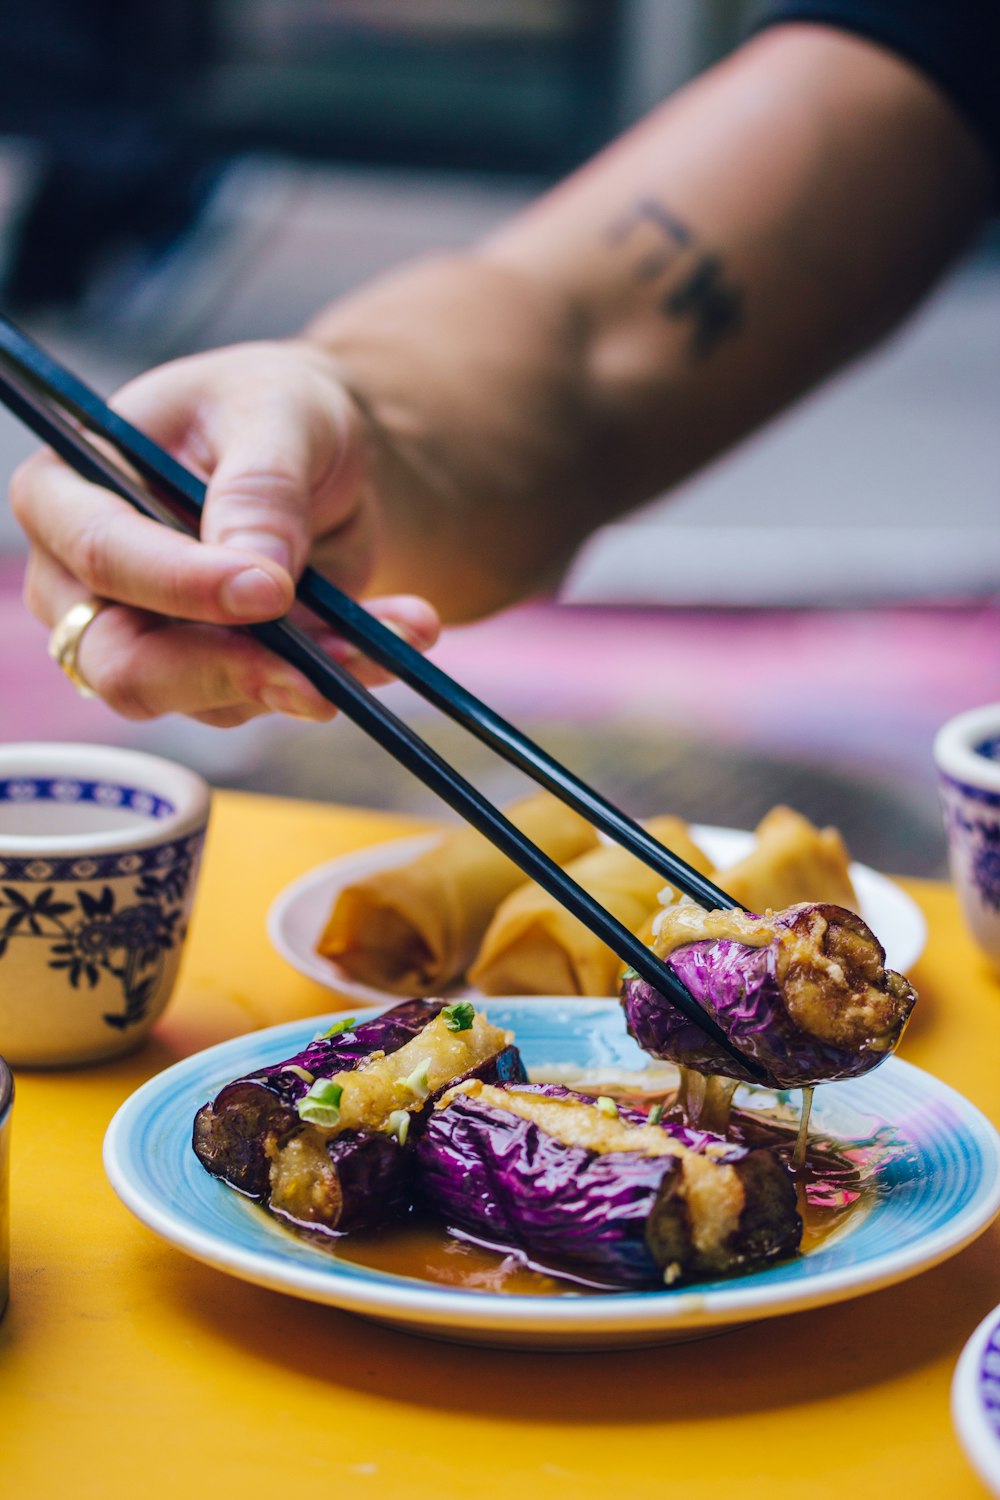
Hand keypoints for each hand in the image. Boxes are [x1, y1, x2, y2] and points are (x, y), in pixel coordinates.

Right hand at [10, 340, 439, 724]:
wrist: (324, 453)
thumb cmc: (273, 409)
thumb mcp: (278, 413)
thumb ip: (261, 487)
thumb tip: (257, 575)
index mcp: (68, 491)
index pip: (104, 554)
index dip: (180, 583)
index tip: (268, 591)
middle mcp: (84, 581)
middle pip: (123, 664)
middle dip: (228, 674)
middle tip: (317, 679)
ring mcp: (143, 639)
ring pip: (204, 698)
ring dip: (307, 678)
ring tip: (401, 630)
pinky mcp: (210, 674)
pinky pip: (265, 698)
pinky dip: (340, 673)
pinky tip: (399, 636)